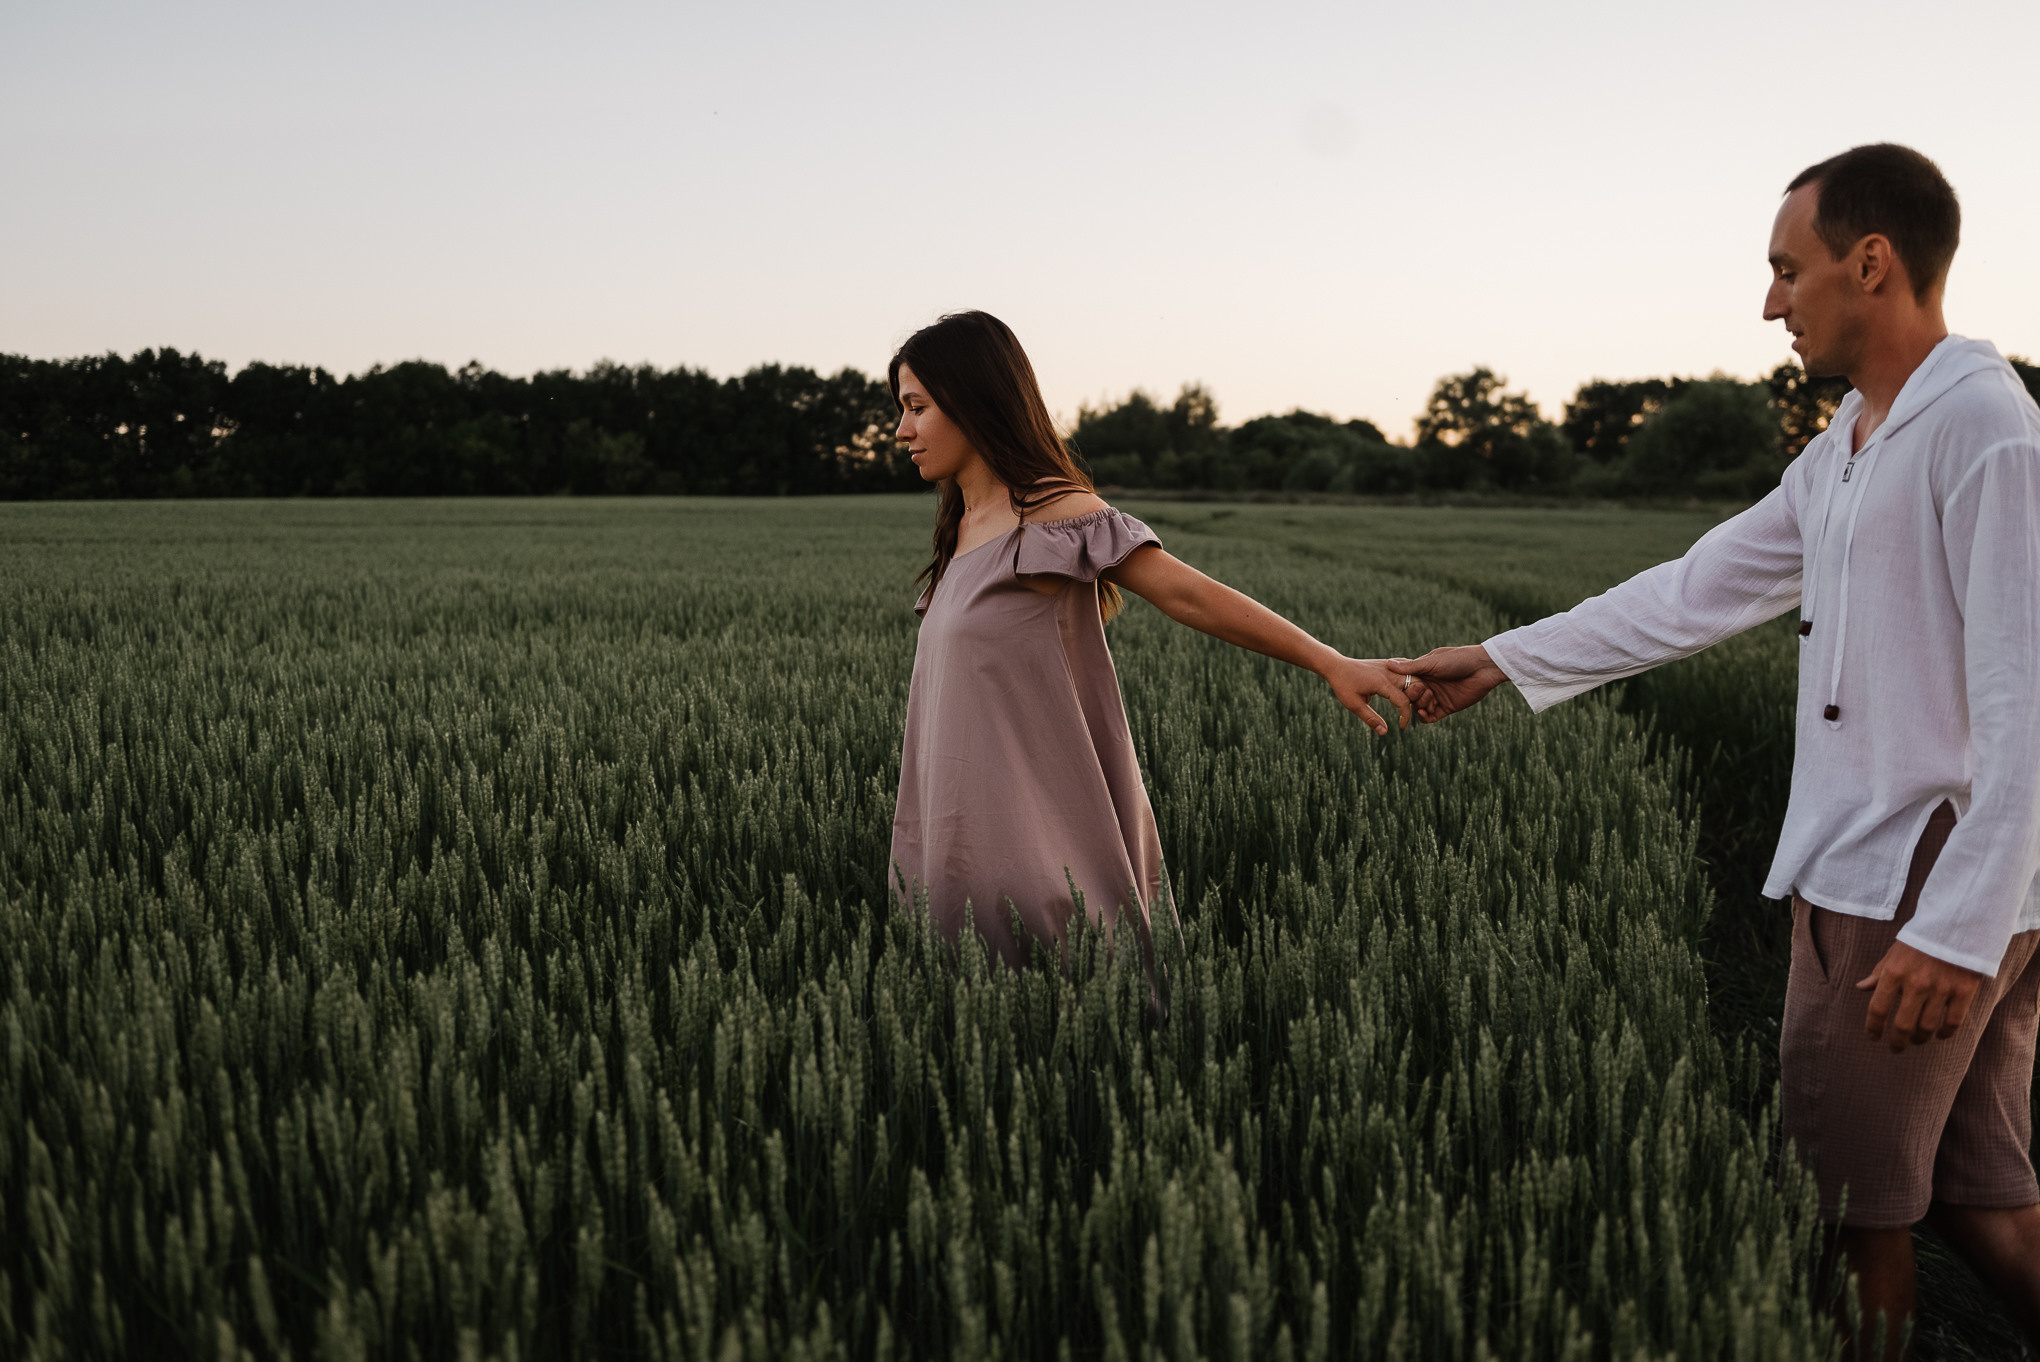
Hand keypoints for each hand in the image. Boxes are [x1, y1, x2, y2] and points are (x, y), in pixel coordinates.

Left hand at [1321, 656, 1413, 735]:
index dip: (1406, 717)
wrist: (1336, 666)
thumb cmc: (1343, 685)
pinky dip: (1413, 681)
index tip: (1401, 727)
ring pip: (1415, 676)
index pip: (1404, 702)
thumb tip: (1384, 732)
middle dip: (1420, 700)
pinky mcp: (1390, 664)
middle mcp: (1390, 672)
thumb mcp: (1353, 705)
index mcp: (1382, 683)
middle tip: (1417, 712)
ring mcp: (1391, 666)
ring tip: (1414, 704)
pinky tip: (1411, 691)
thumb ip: (1370, 719)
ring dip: (1418, 690)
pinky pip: (1408, 670)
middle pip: (1417, 685)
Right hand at [1388, 645, 1509, 722]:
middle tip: (1422, 693)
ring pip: (1420, 708)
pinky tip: (1425, 714)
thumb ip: (1411, 667)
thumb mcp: (1432, 662)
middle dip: (1413, 698)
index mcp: (1424, 673)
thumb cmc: (1458, 660)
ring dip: (1419, 708)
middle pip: (1411, 697)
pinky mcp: (1447, 707)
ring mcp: (1438, 697)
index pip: (1406, 683)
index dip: (1404, 687)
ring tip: (1424, 705)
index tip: (1406, 686)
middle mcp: (1429, 685)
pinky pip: (1431, 717)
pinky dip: (1425, 717)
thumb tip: (1388, 664)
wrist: (1482, 669)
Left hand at [1857, 941, 1983, 1050]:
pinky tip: (1940, 1035)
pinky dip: (1945, 1034)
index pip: (1877, 1009)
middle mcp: (1916, 984)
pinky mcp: (1963, 992)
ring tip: (1917, 1040)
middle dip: (1897, 1042)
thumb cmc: (1920, 940)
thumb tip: (1861, 988)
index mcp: (1894, 973)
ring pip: (1928, 1027)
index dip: (1873, 1027)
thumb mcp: (1894, 953)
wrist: (1956, 925)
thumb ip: (1879, 973)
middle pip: (1903, 1025)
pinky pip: (1953, 1022)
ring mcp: (1941, 989)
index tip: (1873, 1037)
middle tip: (1896, 1048)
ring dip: (1920, 1039)